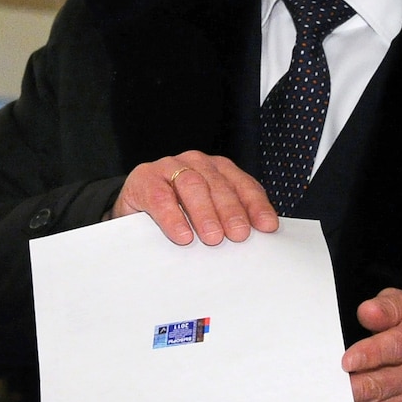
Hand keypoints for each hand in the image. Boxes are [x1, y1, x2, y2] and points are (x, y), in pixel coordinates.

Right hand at [108, 150, 278, 245]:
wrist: (134, 206)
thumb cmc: (176, 211)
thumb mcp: (206, 212)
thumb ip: (227, 218)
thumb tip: (253, 237)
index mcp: (218, 169)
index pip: (243, 184)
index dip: (256, 205)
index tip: (266, 226)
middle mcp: (197, 163)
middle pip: (219, 185)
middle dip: (232, 211)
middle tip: (239, 235)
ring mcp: (170, 168)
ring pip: (193, 186)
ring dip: (205, 214)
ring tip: (213, 238)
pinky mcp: (145, 179)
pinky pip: (162, 198)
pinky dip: (174, 218)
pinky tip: (183, 235)